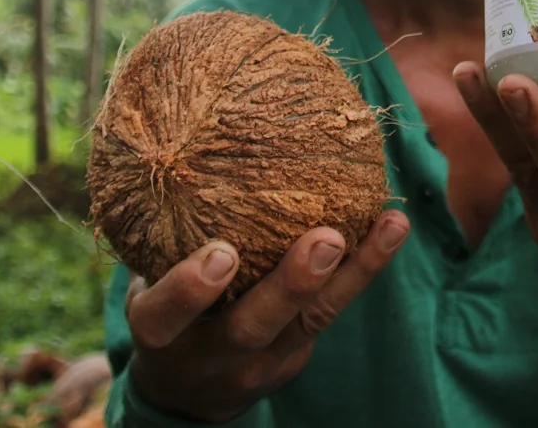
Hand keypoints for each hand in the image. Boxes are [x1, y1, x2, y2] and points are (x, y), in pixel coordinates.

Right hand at [123, 211, 408, 422]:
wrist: (186, 392)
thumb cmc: (163, 308)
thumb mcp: (144, 284)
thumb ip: (158, 239)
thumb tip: (174, 145)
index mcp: (158, 332)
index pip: (164, 317)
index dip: (189, 291)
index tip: (220, 254)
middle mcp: (209, 354)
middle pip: (250, 328)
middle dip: (290, 286)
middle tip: (325, 240)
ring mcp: (257, 362)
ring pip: (308, 321)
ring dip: (349, 273)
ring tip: (387, 225)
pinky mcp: (293, 357)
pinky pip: (331, 312)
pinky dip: (365, 268)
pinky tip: (393, 226)